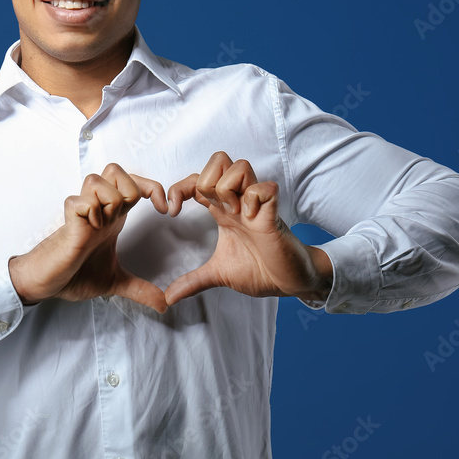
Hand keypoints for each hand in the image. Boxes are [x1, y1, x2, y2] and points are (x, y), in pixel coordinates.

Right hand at [8, 163, 169, 312]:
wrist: (46, 283)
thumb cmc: (75, 274)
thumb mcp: (114, 282)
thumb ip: (139, 289)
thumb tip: (164, 304)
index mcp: (113, 217)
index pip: (135, 183)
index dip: (153, 188)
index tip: (165, 211)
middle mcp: (99, 209)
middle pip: (115, 170)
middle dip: (129, 188)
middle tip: (128, 216)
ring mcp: (83, 213)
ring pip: (97, 180)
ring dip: (108, 201)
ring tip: (104, 225)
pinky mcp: (68, 222)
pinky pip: (79, 202)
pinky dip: (89, 213)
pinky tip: (89, 231)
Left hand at [164, 152, 331, 305]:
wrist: (289, 282)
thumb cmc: (259, 270)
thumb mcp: (218, 274)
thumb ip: (193, 282)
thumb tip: (169, 298)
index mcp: (222, 210)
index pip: (196, 180)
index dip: (179, 188)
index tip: (172, 211)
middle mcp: (238, 201)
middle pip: (218, 160)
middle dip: (206, 179)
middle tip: (210, 208)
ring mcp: (256, 205)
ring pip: (239, 166)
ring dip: (229, 187)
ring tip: (233, 212)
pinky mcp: (273, 214)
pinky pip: (264, 188)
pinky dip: (254, 198)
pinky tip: (252, 218)